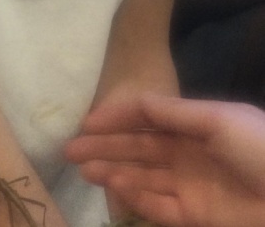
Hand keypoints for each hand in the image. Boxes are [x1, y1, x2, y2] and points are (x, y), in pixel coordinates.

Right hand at [65, 93, 264, 226]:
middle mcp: (186, 151)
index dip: (117, 118)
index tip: (87, 122)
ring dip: (112, 171)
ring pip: (141, 176)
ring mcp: (189, 184)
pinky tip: (114, 185)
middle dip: (105, 146)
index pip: (146, 118)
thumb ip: (173, 111)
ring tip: (84, 168)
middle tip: (71, 149)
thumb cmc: (257, 148)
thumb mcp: (217, 120)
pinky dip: (134, 195)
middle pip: (137, 148)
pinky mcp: (194, 215)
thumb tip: (137, 101)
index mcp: (193, 124)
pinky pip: (157, 204)